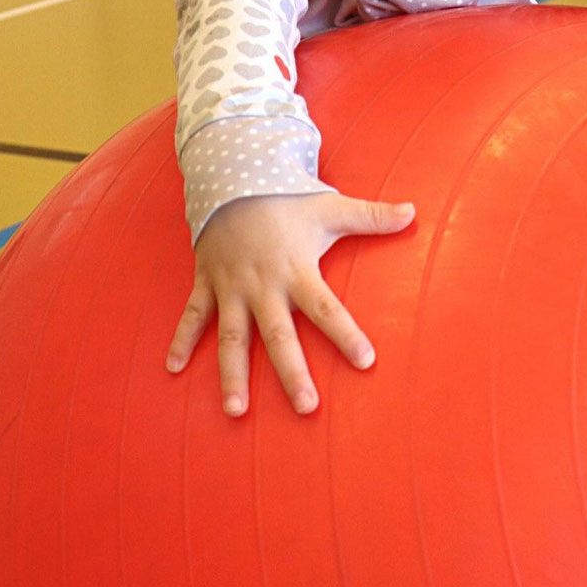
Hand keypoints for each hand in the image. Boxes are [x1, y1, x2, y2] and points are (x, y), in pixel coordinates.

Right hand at [165, 191, 414, 416]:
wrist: (234, 175)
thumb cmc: (289, 197)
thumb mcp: (331, 206)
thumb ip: (372, 217)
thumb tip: (413, 213)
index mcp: (297, 270)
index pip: (326, 308)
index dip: (346, 334)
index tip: (366, 361)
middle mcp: (264, 285)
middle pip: (279, 336)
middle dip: (292, 372)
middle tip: (307, 408)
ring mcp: (232, 286)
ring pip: (232, 337)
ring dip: (232, 374)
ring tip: (235, 411)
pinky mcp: (207, 281)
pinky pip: (193, 315)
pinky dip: (181, 340)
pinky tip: (172, 370)